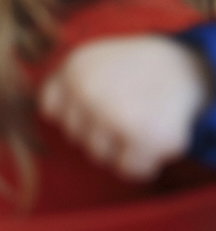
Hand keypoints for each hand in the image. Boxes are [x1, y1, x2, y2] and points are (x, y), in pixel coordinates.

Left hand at [40, 36, 210, 180]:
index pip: (52, 111)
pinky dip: (142, 163)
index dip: (74, 113)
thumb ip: (62, 84)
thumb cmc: (132, 68)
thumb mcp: (90, 59)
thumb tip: (44, 117)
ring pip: (99, 156)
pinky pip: (129, 170)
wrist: (185, 67)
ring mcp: (115, 115)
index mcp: (73, 69)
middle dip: (97, 130)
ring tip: (137, 123)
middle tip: (123, 110)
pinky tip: (152, 140)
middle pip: (75, 136)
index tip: (93, 105)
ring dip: (118, 147)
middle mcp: (89, 91)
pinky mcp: (145, 138)